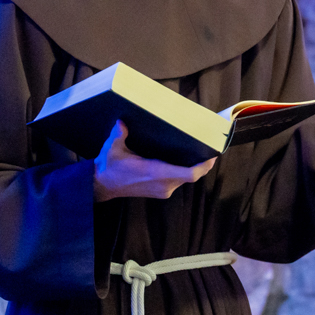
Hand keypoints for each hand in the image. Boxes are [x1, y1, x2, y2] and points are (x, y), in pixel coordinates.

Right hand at [92, 121, 215, 201]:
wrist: (102, 185)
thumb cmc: (109, 166)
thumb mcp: (112, 148)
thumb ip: (119, 135)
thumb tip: (122, 123)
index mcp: (155, 173)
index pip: (189, 174)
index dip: (203, 166)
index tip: (212, 155)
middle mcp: (163, 184)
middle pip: (192, 175)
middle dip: (202, 163)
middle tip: (209, 146)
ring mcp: (163, 190)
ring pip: (186, 178)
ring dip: (194, 167)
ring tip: (199, 150)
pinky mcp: (161, 191)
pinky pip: (179, 180)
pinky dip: (185, 170)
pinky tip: (185, 159)